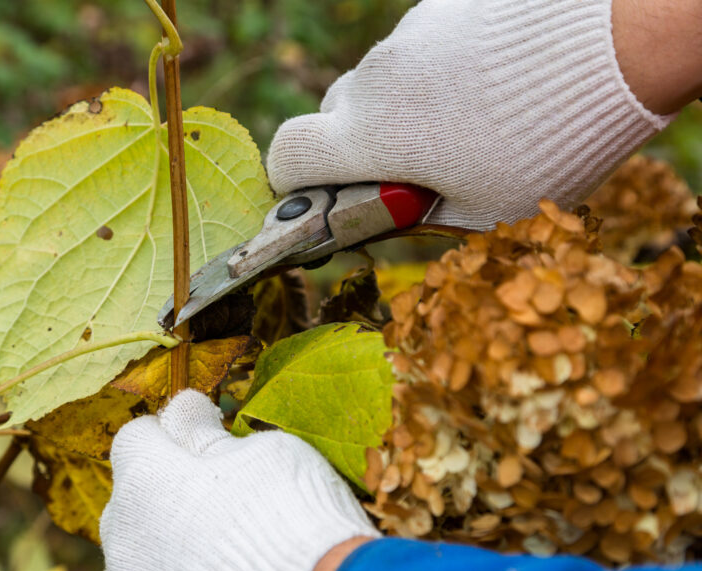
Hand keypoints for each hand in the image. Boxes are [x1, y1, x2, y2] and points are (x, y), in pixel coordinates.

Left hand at [94, 390, 379, 570]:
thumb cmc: (300, 525)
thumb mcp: (267, 454)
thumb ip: (209, 435)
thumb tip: (185, 411)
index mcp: (146, 482)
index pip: (138, 439)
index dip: (174, 435)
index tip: (205, 435)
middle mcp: (121, 545)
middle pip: (128, 509)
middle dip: (164, 503)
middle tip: (219, 513)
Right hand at [266, 0, 673, 229]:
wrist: (617, 46)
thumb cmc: (547, 148)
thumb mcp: (478, 211)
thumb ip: (411, 214)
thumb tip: (374, 211)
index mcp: (372, 137)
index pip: (289, 154)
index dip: (292, 181)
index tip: (322, 195)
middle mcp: (375, 79)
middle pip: (334, 116)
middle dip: (358, 147)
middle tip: (413, 170)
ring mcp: (407, 36)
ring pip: (377, 83)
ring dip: (401, 109)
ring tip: (468, 125)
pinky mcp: (439, 8)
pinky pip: (414, 49)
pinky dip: (431, 74)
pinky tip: (484, 86)